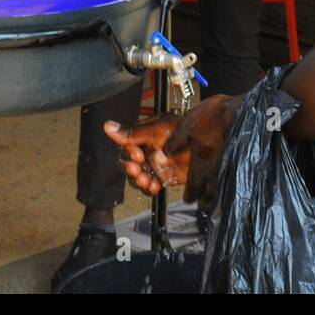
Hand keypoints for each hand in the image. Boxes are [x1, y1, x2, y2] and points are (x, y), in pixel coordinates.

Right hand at [105, 94, 237, 211]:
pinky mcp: (166, 177)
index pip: (125, 147)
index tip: (137, 154)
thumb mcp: (156, 130)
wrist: (206, 145)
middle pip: (128, 165)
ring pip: (138, 177)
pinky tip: (155, 186)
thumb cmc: (183, 131)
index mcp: (144, 136)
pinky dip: (150, 188)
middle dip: (131, 169)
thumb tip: (107, 126)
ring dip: (139, 181)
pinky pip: (151, 186)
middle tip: (138, 170)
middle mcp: (148, 151)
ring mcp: (156, 165)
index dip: (128, 153)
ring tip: (147, 180)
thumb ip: (131, 133)